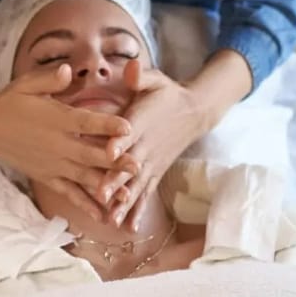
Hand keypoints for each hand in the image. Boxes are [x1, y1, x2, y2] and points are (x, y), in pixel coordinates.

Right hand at [0, 64, 138, 220]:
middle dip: (115, 161)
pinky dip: (86, 205)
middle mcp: (58, 144)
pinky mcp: (48, 177)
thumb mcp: (28, 84)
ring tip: (128, 195)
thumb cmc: (12, 102)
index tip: (129, 127)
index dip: (107, 124)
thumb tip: (69, 70)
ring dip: (107, 186)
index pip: (86, 122)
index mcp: (57, 119)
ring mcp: (53, 164)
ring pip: (85, 177)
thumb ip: (50, 79)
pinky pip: (70, 193)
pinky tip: (103, 216)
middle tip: (138, 166)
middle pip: (91, 154)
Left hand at [102, 60, 202, 232]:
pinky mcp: (155, 171)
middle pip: (129, 165)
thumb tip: (131, 68)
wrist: (194, 111)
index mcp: (141, 121)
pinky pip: (146, 192)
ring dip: (124, 202)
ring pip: (136, 184)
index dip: (118, 142)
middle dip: (115, 180)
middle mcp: (146, 145)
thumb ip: (141, 75)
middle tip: (101, 195)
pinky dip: (138, 209)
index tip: (107, 153)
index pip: (128, 133)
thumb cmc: (167, 93)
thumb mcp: (156, 79)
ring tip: (112, 220)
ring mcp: (152, 162)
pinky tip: (128, 228)